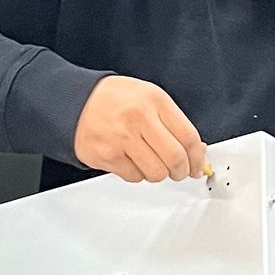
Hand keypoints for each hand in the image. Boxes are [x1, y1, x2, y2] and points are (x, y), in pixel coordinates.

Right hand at [73, 76, 205, 183]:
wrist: (75, 102)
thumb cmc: (114, 100)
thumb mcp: (149, 97)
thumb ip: (173, 122)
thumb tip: (197, 150)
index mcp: (154, 100)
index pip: (188, 136)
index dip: (198, 157)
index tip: (198, 165)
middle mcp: (139, 118)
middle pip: (175, 158)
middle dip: (182, 171)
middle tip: (180, 172)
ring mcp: (122, 138)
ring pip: (156, 173)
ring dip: (159, 174)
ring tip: (153, 163)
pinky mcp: (108, 156)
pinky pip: (135, 177)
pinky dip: (137, 174)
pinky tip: (131, 159)